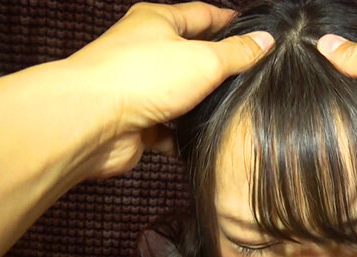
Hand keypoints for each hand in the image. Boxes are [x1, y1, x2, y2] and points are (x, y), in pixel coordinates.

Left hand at [63, 2, 273, 177]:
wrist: (92, 121)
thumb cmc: (139, 77)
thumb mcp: (203, 59)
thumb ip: (237, 53)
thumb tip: (264, 41)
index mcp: (157, 22)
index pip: (201, 15)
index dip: (229, 22)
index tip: (254, 31)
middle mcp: (144, 51)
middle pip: (189, 56)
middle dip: (217, 68)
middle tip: (251, 76)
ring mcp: (138, 88)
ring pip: (179, 96)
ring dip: (202, 105)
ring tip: (234, 111)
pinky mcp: (136, 122)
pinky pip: (167, 130)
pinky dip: (184, 137)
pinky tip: (204, 141)